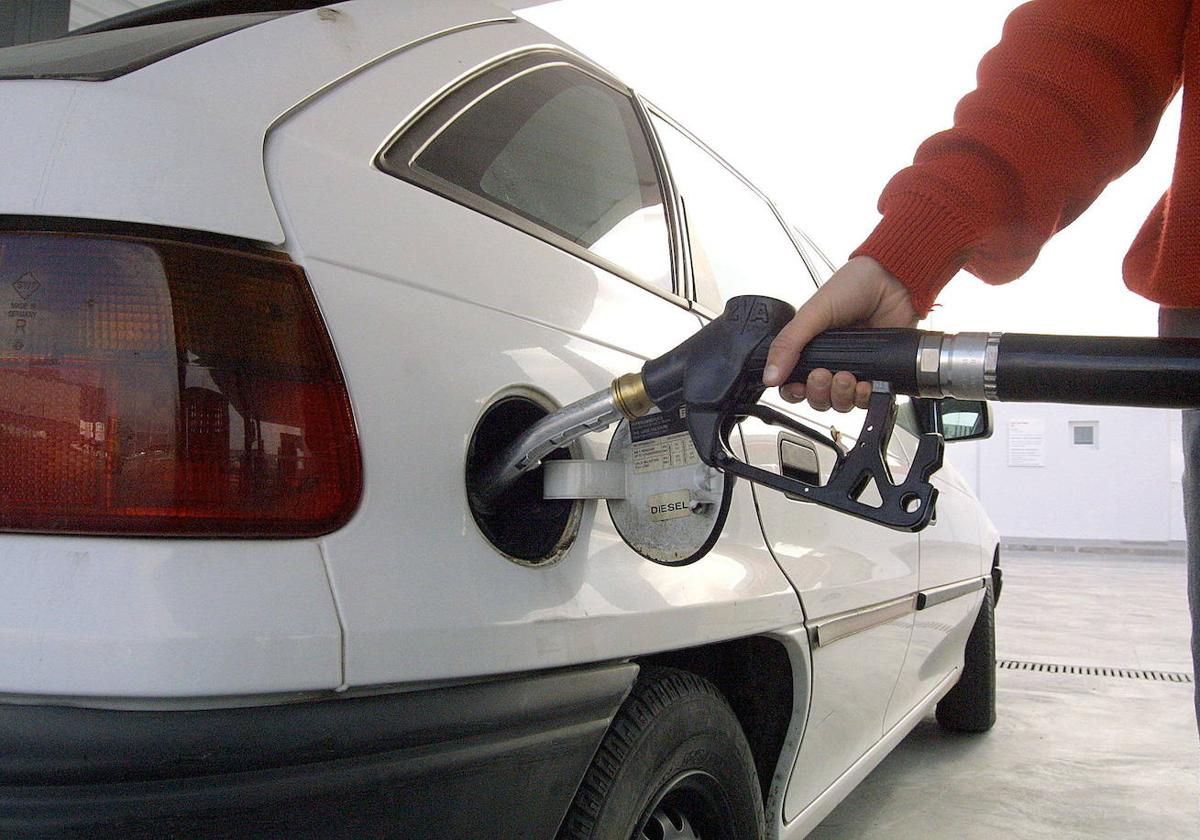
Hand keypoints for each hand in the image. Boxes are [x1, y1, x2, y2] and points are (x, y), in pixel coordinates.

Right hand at [763, 256, 917, 410]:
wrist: (892, 282)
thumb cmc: (852, 288)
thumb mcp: (812, 313)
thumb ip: (788, 344)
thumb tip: (769, 375)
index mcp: (809, 349)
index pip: (793, 384)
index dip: (794, 393)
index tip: (797, 388)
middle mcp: (830, 362)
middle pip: (817, 399)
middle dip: (818, 393)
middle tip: (823, 374)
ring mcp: (854, 369)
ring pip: (841, 403)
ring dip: (841, 396)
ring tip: (847, 377)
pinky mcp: (877, 374)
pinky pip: (866, 400)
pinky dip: (864, 398)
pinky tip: (865, 384)